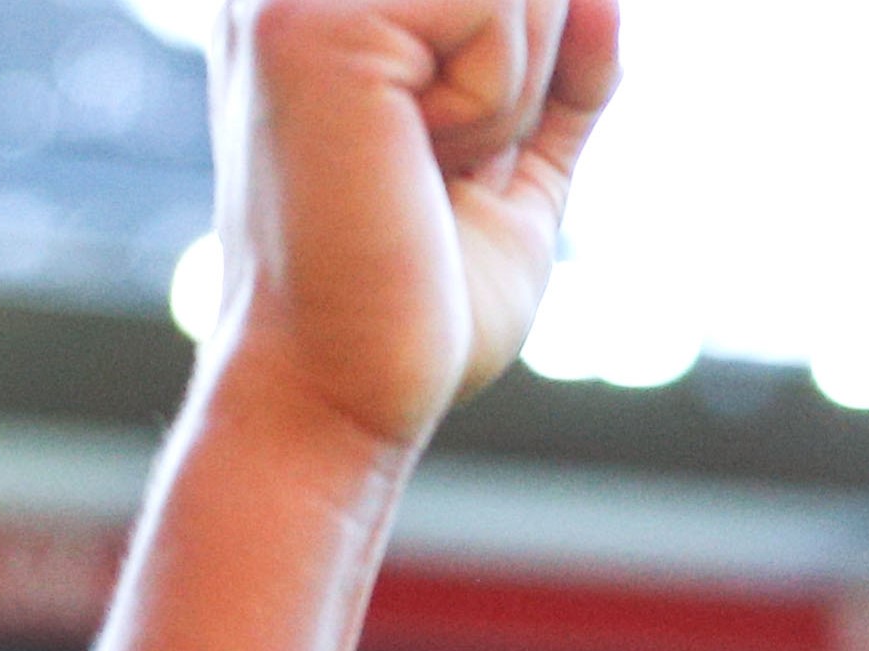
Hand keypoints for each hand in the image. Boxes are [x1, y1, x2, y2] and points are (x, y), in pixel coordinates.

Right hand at [204, 0, 618, 461]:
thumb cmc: (424, 297)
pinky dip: (492, 106)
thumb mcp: (521, 160)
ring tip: (418, 166)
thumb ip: (562, 67)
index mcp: (330, 5)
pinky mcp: (306, 20)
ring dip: (508, 99)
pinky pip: (494, 8)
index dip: (528, 69)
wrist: (344, 393)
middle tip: (433, 167)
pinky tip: (415, 157)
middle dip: (524, 76)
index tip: (441, 155)